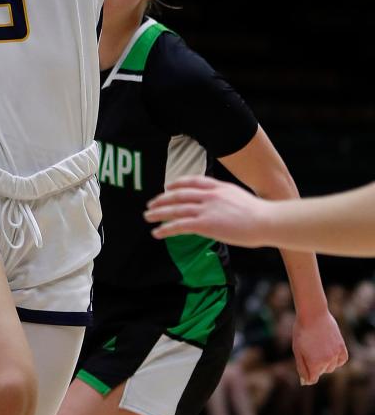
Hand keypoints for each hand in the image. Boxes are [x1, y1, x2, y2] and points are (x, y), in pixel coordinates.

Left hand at [144, 176, 269, 244]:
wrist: (266, 221)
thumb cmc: (258, 214)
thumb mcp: (238, 197)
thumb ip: (224, 197)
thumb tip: (218, 204)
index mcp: (217, 187)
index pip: (192, 181)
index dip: (177, 184)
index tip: (167, 187)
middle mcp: (209, 196)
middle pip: (179, 195)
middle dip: (162, 200)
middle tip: (150, 204)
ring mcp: (206, 209)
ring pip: (175, 210)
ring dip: (158, 213)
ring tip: (148, 217)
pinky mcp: (205, 224)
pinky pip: (179, 226)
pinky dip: (166, 229)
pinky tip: (157, 232)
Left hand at [293, 310, 348, 384]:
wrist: (313, 314)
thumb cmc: (302, 331)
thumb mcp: (297, 350)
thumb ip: (301, 367)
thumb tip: (306, 381)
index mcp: (314, 364)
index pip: (312, 379)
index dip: (307, 375)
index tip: (304, 367)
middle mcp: (327, 361)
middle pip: (321, 372)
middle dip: (315, 366)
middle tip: (309, 351)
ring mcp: (336, 354)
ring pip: (331, 367)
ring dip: (325, 363)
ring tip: (318, 349)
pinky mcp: (342, 347)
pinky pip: (342, 360)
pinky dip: (337, 360)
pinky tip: (330, 353)